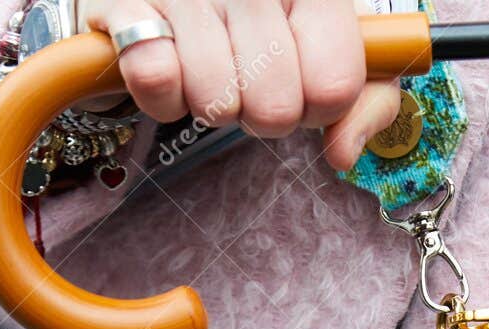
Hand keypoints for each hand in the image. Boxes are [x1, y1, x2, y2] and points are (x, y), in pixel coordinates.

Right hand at [80, 0, 401, 168]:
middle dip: (261, 112)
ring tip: (209, 63)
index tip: (302, 82)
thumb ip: (363, 102)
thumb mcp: (332, 48)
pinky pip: (155, 81)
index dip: (317, 107)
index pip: (335, 88)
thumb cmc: (269, 20)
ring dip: (212, 103)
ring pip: (216, 104)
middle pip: (275, 109)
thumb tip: (342, 153)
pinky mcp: (124, 1)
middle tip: (247, 74)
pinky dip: (162, 95)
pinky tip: (171, 61)